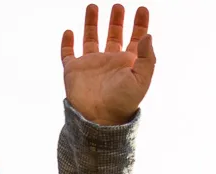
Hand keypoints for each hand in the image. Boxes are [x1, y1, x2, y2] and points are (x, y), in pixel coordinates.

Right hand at [61, 4, 156, 126]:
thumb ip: (147, 58)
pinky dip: (67, 42)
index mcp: (127, 64)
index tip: (142, 9)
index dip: (140, 24)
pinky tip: (69, 31)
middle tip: (118, 6)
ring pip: (91, 39)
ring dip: (92, 23)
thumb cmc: (122, 102)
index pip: (136, 39)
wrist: (98, 119)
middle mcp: (110, 62)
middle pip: (114, 35)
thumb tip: (148, 36)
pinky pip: (68, 53)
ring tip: (93, 6)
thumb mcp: (141, 80)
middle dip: (117, 20)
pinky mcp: (73, 70)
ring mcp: (91, 65)